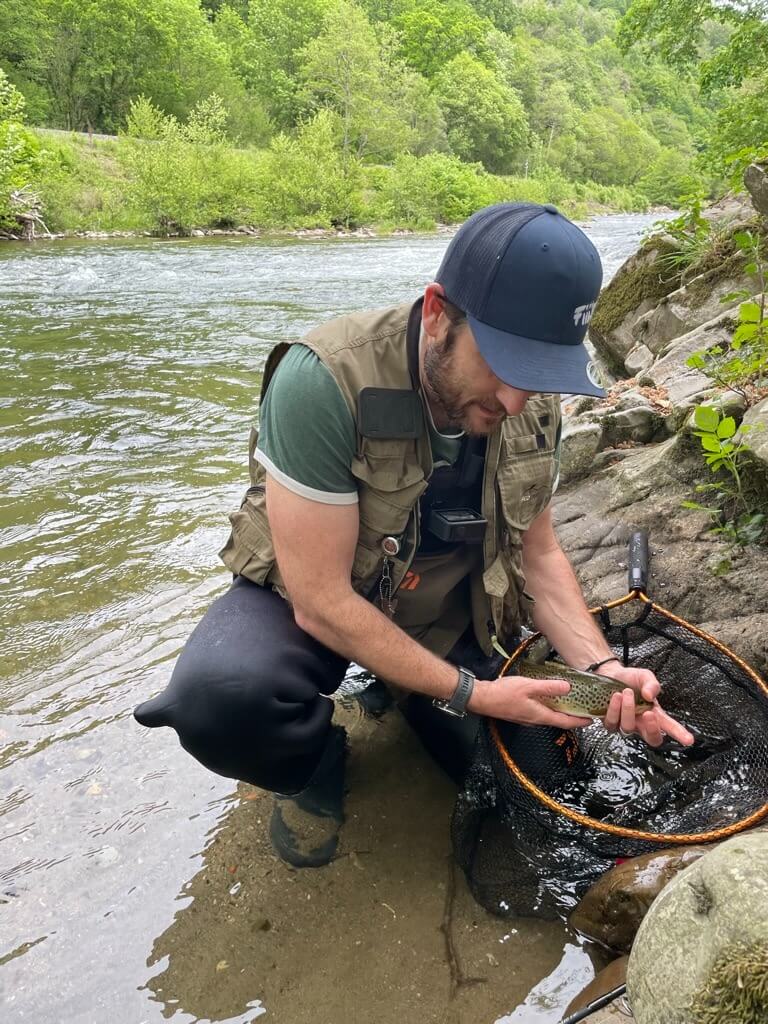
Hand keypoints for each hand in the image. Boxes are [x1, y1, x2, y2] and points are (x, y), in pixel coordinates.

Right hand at [469, 675, 591, 729]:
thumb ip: (549, 687)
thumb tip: (568, 688)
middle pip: (559, 720)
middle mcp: (536, 720)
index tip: (592, 719)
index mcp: (540, 716)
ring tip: (571, 702)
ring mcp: (528, 718)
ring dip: (561, 711)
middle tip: (585, 708)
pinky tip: (550, 698)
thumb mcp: (528, 686)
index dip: (580, 721)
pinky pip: (541, 712)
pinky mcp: (522, 713)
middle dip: (573, 716)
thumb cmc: (503, 694)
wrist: (482, 699)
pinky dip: (550, 707)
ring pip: (550, 716)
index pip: (566, 722)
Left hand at [598, 662, 693, 747]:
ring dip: (628, 709)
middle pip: (651, 739)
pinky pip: (612, 723)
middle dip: (652, 729)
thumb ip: (652, 684)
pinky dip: (614, 709)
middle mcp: (641, 723)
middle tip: (648, 714)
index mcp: (654, 714)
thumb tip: (650, 695)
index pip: (669, 728)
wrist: (609, 674)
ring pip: (628, 728)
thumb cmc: (630, 679)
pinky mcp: (609, 722)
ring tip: (627, 692)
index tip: (689, 739)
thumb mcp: (645, 677)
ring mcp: (625, 724)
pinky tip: (615, 697)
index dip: (679, 734)